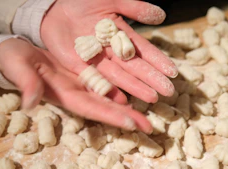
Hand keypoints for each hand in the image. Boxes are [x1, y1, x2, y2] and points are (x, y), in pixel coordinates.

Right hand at [0, 38, 151, 132]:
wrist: (15, 53)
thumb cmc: (13, 60)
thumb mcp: (18, 67)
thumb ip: (26, 83)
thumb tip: (29, 103)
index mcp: (62, 94)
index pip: (90, 108)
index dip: (110, 116)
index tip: (130, 124)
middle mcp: (76, 93)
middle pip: (105, 108)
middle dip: (126, 118)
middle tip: (149, 128)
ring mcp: (81, 84)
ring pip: (109, 97)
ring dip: (128, 107)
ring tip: (148, 115)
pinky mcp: (83, 74)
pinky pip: (105, 83)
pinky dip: (121, 89)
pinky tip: (136, 92)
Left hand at [40, 0, 177, 102]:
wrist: (54, 6)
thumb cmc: (84, 1)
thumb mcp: (111, 0)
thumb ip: (134, 8)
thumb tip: (161, 16)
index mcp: (121, 35)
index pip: (143, 50)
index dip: (158, 61)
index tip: (173, 73)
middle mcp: (111, 51)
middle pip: (134, 67)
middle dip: (151, 79)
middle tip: (168, 92)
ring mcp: (96, 60)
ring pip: (119, 76)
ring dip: (135, 87)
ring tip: (151, 97)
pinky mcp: (79, 66)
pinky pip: (95, 79)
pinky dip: (107, 89)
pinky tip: (120, 100)